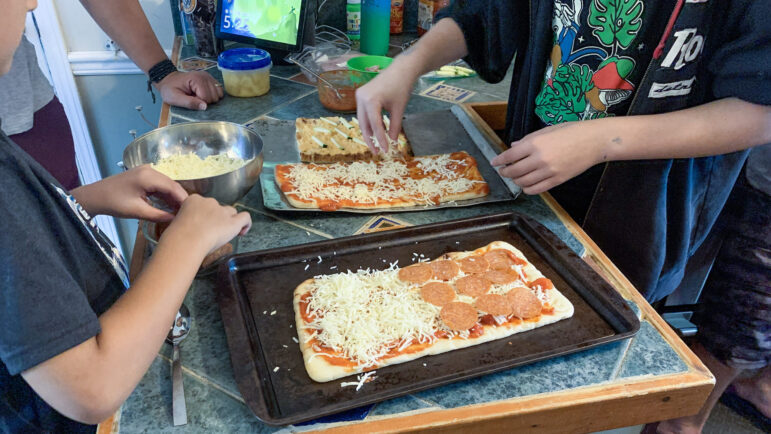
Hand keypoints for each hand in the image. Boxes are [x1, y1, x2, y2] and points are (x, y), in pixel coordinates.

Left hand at [71, 165, 187, 219]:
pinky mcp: (143, 175)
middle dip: (180, 199)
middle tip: (189, 213)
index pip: (173, 187)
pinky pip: (159, 184)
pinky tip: (169, 205)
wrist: (94, 196)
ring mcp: (146, 171)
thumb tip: (176, 220)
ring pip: (166, 184)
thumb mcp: (137, 211)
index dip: (184, 200)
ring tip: (180, 212)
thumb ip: (159, 215)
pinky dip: (165, 194)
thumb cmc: (114, 203)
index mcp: (148, 176)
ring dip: (173, 197)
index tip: (192, 212)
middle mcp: (150, 169)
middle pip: (172, 184)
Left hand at [155, 70, 223, 109]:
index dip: (199, 102)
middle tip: (193, 97)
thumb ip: (189, 103)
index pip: (207, 98)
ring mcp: (209, 77)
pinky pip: (219, 90)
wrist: (168, 79)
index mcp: (196, 79)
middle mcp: (205, 76)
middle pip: (214, 96)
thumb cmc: (170, 89)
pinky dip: (213, 95)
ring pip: (219, 94)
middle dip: (205, 101)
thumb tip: (205, 107)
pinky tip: (204, 94)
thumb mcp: (174, 98)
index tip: (190, 99)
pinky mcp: (211, 79)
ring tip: (198, 96)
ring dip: (210, 98)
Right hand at [162, 194, 251, 254]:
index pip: (203, 205)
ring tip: (225, 233)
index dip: (205, 216)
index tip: (201, 226)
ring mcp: (222, 211)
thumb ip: (186, 221)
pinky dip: (246, 224)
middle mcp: (209, 202)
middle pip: (218, 208)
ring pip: (231, 212)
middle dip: (216, 219)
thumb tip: (190, 228)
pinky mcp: (232, 222)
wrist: (186, 241)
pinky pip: (245, 217)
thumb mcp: (176, 223)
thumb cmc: (177, 237)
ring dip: (229, 221)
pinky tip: (242, 232)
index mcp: (193, 200)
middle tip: (209, 234)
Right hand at [355, 64, 414, 153]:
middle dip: (370, 139)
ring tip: (378, 143)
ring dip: (370, 131)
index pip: (375, 125)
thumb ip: (395, 126)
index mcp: (370, 101)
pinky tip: (379, 131)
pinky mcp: (362, 95)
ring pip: (363, 120)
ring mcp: (360, 96)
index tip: (385, 150)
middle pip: (364, 124)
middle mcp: (361, 98)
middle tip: (377, 151)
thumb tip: (392, 141)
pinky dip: (371, 122)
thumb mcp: (399, 109)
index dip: (380, 139)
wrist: (401, 69)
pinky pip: (365, 113)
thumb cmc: (401, 87)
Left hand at [491, 120, 613, 193]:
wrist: (594, 141)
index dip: (499, 160)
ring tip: (515, 177)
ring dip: (516, 181)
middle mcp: (539, 158)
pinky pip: (536, 189)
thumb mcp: (547, 130)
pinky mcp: (557, 180)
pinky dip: (527, 188)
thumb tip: (513, 147)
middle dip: (505, 172)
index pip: (509, 155)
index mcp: (535, 143)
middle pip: (514, 171)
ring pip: (523, 182)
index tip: (494, 163)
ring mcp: (548, 171)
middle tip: (503, 171)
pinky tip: (526, 185)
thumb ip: (528, 140)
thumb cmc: (571, 131)